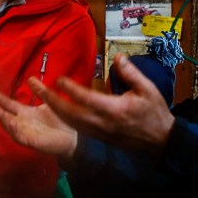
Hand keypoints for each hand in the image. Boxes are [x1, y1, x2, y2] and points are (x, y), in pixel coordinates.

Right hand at [0, 89, 77, 159]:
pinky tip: (11, 123)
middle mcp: (23, 123)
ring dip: (3, 120)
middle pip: (7, 116)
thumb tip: (30, 78)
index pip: (11, 106)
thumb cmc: (60, 120)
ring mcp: (26, 132)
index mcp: (26, 113)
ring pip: (11, 127)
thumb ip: (40, 92)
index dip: (1, 100)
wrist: (73, 137)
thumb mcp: (48, 103)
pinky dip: (14, 130)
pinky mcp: (32, 141)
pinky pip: (20, 136)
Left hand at [29, 53, 175, 154]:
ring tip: (40, 95)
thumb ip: (131, 73)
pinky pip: (75, 127)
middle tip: (37, 87)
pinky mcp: (96, 136)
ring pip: (69, 122)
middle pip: (70, 113)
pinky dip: (62, 117)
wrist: (160, 141)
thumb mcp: (148, 89)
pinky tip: (54, 107)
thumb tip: (117, 56)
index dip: (71, 89)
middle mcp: (102, 123)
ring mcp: (98, 132)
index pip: (87, 99)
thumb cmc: (154, 112)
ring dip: (54, 109)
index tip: (58, 78)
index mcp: (114, 110)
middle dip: (52, 101)